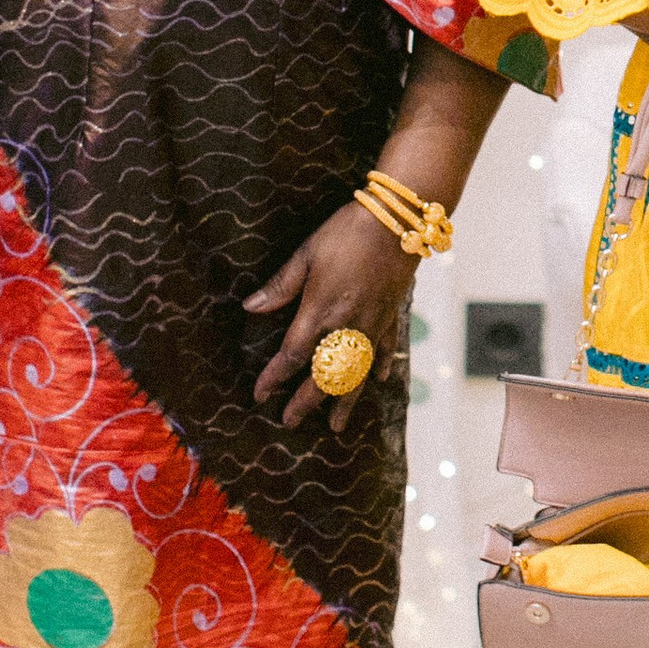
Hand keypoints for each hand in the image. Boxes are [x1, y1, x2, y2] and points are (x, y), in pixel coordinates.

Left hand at [246, 202, 415, 434]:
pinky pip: (386, 348)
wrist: (398, 222)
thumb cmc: (347, 233)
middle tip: (290, 422)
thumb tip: (250, 307)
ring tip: (336, 426)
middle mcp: (347, 327)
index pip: (293, 355)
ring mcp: (373, 325)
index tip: (260, 395)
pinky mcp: (391, 315)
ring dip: (345, 401)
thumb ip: (281, 286)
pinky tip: (379, 380)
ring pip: (357, 374)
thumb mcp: (306, 254)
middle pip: (324, 375)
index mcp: (320, 312)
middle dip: (306, 402)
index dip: (275, 378)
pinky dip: (382, 366)